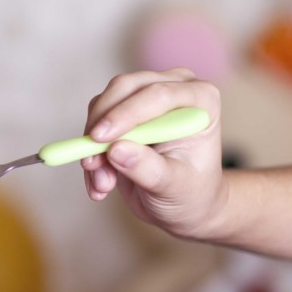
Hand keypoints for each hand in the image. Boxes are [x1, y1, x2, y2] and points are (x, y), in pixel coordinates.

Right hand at [81, 69, 224, 239]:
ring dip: (93, 144)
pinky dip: (89, 151)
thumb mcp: (173, 187)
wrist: (182, 203)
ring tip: (103, 184)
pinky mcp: (123, 109)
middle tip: (90, 162)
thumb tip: (116, 150)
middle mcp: (174, 88)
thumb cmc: (189, 193)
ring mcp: (146, 95)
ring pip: (103, 104)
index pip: (158, 94)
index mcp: (201, 99)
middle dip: (102, 125)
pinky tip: (101, 182)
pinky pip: (95, 121)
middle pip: (124, 88)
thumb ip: (147, 168)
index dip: (125, 113)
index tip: (99, 139)